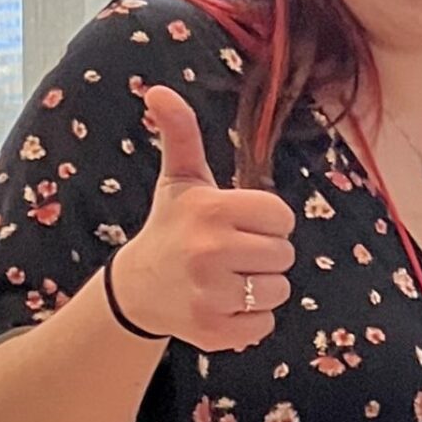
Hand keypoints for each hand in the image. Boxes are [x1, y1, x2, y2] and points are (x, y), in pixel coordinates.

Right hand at [108, 85, 297, 351]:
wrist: (136, 289)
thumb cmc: (171, 227)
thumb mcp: (180, 180)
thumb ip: (180, 134)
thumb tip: (158, 90)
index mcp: (212, 210)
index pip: (283, 218)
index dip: (267, 222)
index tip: (237, 224)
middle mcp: (209, 251)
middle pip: (285, 255)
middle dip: (264, 254)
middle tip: (229, 253)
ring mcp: (211, 295)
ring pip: (279, 290)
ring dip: (260, 287)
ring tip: (225, 278)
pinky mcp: (214, 331)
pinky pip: (265, 325)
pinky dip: (251, 320)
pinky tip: (222, 304)